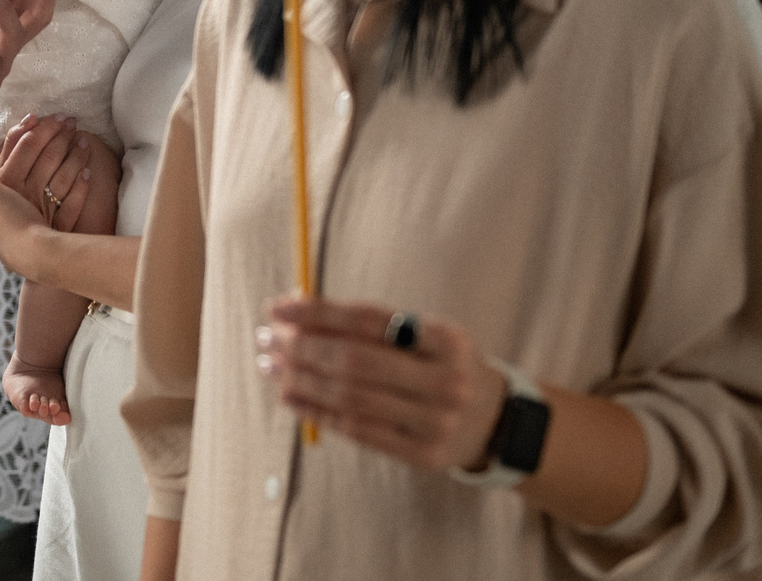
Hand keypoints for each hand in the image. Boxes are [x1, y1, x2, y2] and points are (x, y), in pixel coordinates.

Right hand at [0, 114, 105, 230]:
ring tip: (84, 140)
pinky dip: (81, 187)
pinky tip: (88, 173)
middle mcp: (24, 192)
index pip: (19, 147)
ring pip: (61, 175)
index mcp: (4, 184)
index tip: (40, 116)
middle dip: (56, 134)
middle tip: (68, 119)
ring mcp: (43, 207)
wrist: (17, 259)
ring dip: (74, 156)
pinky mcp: (57, 224)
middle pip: (43, 155)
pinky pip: (72, 203)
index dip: (31, 130)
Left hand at [0, 156, 57, 274]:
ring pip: (2, 230)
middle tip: (7, 192)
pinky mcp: (21, 258)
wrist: (40, 254)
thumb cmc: (16, 221)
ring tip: (21, 210)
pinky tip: (32, 230)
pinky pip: (18, 242)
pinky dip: (22, 234)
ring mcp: (5, 249)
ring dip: (8, 220)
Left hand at [256, 296, 505, 473]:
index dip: (318, 312)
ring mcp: (434, 422)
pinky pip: (356, 431)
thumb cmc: (441, 364)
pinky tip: (289, 396)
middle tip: (267, 337)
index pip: (369, 319)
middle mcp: (444, 381)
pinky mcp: (421, 455)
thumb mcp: (423, 335)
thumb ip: (369, 324)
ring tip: (269, 365)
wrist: (494, 421)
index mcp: (445, 339)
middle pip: (356, 361)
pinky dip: (315, 412)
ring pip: (350, 399)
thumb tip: (296, 310)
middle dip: (302, 347)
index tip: (278, 307)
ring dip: (300, 380)